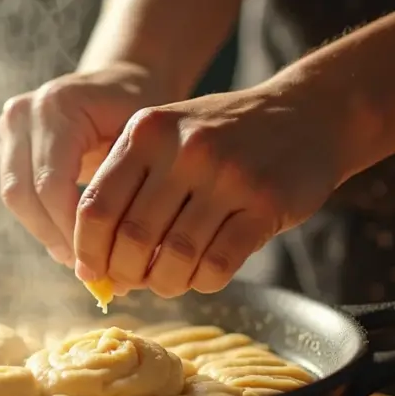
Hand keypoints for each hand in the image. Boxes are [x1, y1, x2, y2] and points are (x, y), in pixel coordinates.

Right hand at [0, 62, 176, 265]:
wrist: (122, 82)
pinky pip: (16, 189)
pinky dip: (40, 217)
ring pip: (13, 195)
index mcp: (57, 106)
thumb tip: (113, 264)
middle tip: (85, 266)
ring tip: (78, 256)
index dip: (69, 228)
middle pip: (22, 192)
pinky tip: (68, 237)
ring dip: (43, 231)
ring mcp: (9, 125)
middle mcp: (24, 112)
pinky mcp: (6, 140)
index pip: (49, 183)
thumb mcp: (142, 144)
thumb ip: (122, 190)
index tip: (97, 260)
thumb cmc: (142, 112)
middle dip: (53, 235)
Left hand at [73, 84, 349, 296]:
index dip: (88, 250)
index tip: (91, 272)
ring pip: (176, 257)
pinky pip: (220, 263)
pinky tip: (202, 275)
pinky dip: (203, 281)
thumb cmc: (224, 135)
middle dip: (126, 273)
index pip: (97, 206)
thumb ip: (129, 186)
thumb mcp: (168, 136)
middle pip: (133, 237)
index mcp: (147, 132)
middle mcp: (184, 150)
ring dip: (166, 282)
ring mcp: (228, 175)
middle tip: (132, 283)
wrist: (306, 112)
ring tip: (168, 281)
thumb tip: (95, 264)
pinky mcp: (266, 203)